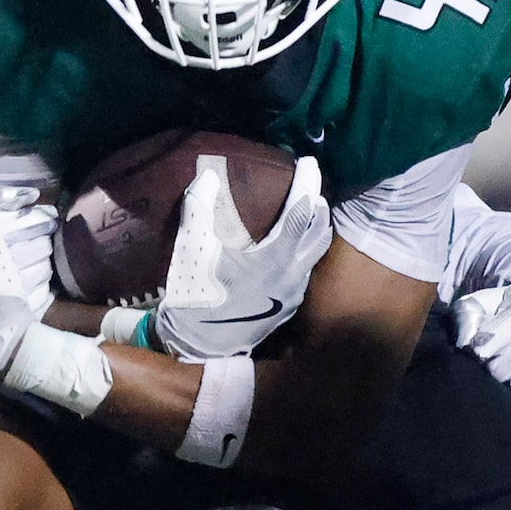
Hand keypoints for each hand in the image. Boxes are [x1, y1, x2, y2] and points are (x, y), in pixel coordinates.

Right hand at [149, 155, 330, 359]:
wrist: (194, 347)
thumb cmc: (195, 296)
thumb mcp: (193, 248)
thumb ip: (200, 207)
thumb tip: (207, 176)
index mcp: (276, 258)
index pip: (301, 211)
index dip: (306, 183)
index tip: (308, 162)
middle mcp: (293, 277)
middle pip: (318, 234)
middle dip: (316, 207)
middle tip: (310, 187)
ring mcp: (291, 296)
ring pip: (313, 255)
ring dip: (312, 231)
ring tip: (305, 213)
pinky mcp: (283, 310)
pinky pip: (303, 271)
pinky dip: (302, 251)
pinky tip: (287, 250)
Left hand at [455, 280, 510, 414]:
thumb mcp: (492, 301)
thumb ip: (468, 316)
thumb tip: (463, 345)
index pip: (484, 348)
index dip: (475, 353)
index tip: (479, 350)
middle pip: (500, 373)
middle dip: (490, 371)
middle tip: (493, 365)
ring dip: (508, 389)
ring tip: (510, 375)